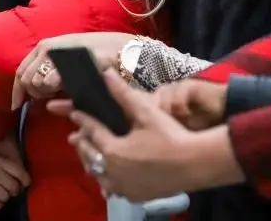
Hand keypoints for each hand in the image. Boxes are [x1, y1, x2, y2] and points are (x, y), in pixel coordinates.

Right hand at [0, 142, 30, 212]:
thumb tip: (19, 175)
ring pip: (4, 197)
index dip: (26, 180)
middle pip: (13, 187)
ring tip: (1, 196)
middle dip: (15, 191)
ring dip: (5, 198)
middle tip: (11, 191)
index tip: (25, 184)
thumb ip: (5, 164)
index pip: (20, 172)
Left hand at [12, 33, 136, 109]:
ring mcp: (55, 54)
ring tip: (62, 90)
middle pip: (26, 80)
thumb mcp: (70, 63)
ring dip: (46, 92)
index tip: (16, 106)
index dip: (17, 91)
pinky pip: (50, 81)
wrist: (121, 51)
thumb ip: (50, 74)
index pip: (20, 71)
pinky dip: (55, 88)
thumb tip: (35, 94)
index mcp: (45, 46)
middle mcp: (46, 48)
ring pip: (36, 82)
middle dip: (35, 93)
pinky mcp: (64, 61)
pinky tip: (67, 88)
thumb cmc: (96, 57)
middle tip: (53, 96)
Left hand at [47, 70, 244, 201]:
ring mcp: (123, 187)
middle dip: (82, 143)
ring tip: (90, 156)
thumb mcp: (146, 111)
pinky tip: (110, 178)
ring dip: (93, 163)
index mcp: (112, 150)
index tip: (74, 113)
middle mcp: (112, 172)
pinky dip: (108, 180)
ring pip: (99, 175)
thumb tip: (106, 73)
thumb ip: (123, 93)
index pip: (91, 131)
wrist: (195, 164)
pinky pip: (114, 189)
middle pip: (90, 156)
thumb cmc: (170, 136)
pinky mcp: (135, 196)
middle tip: (76, 136)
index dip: (82, 120)